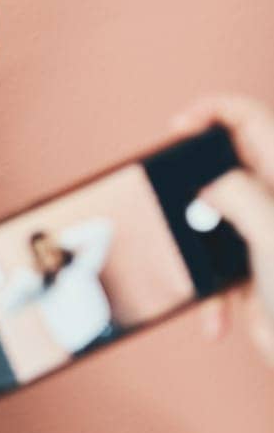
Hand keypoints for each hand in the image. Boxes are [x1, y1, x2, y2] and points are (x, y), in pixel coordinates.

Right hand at [172, 96, 273, 365]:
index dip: (213, 112)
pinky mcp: (252, 271)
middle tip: (170, 202)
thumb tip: (208, 185)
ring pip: (212, 224)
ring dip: (197, 255)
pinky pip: (216, 270)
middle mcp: (273, 201)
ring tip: (194, 273)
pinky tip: (217, 320)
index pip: (251, 120)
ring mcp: (262, 235)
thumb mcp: (268, 232)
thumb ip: (236, 195)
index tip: (179, 127)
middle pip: (224, 169)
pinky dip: (211, 296)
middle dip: (192, 190)